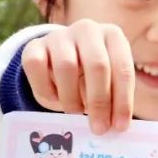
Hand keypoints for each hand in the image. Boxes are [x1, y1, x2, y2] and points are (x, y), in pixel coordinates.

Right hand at [21, 19, 134, 134]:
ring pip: (66, 66)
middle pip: (97, 65)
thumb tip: (116, 126)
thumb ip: (114, 99)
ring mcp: (59, 35)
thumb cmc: (93, 75)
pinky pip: (36, 66)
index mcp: (113, 36)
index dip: (122, 100)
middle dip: (99, 101)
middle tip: (98, 127)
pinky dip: (45, 88)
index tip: (120, 127)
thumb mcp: (109, 82)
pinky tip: (54, 98)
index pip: (122, 69)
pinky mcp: (34, 45)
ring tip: (76, 111)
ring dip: (72, 97)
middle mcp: (88, 29)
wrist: (59, 58)